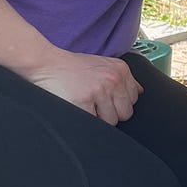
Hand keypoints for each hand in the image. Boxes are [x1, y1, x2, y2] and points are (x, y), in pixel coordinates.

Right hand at [26, 50, 143, 124]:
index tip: (106, 100)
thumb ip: (123, 78)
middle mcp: (113, 79)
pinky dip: (87, 120)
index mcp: (120, 70)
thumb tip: (140, 92)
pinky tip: (78, 108)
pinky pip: (95, 123)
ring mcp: (99, 90)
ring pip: (111, 121)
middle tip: (95, 106)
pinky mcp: (84, 101)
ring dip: (99, 119)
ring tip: (85, 105)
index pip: (133, 100)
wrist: (47, 63)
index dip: (119, 104)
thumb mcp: (103, 65)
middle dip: (112, 114)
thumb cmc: (74, 67)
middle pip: (125, 113)